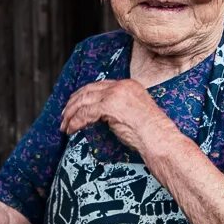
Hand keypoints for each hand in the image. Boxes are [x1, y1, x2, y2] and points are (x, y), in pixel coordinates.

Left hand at [59, 79, 176, 153]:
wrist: (159, 137)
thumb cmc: (150, 133)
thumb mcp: (134, 113)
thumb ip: (118, 109)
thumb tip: (100, 116)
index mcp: (128, 85)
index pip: (100, 86)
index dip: (84, 95)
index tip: (75, 105)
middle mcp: (121, 86)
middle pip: (89, 90)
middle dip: (73, 103)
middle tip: (64, 115)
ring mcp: (115, 94)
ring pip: (84, 101)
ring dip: (71, 114)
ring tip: (64, 125)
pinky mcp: (109, 106)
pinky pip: (85, 113)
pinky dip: (75, 122)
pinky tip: (71, 130)